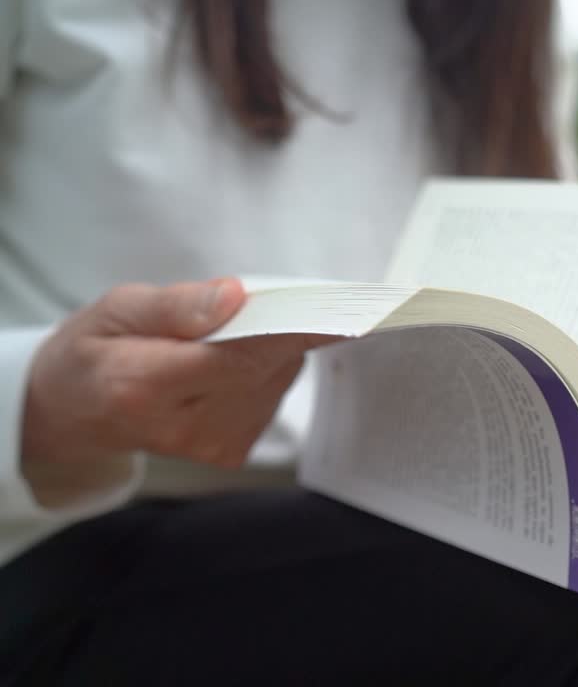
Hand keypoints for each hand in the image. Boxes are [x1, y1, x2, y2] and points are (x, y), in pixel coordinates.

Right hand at [20, 278, 335, 482]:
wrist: (74, 415)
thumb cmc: (93, 352)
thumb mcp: (115, 309)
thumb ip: (176, 305)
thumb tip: (236, 296)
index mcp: (142, 385)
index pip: (236, 357)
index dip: (289, 330)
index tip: (332, 306)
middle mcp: (182, 426)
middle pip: (263, 368)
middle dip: (285, 327)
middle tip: (287, 296)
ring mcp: (209, 445)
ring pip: (275, 380)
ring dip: (271, 347)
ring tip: (232, 331)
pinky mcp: (230, 452)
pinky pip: (271, 395)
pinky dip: (264, 369)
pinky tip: (231, 361)